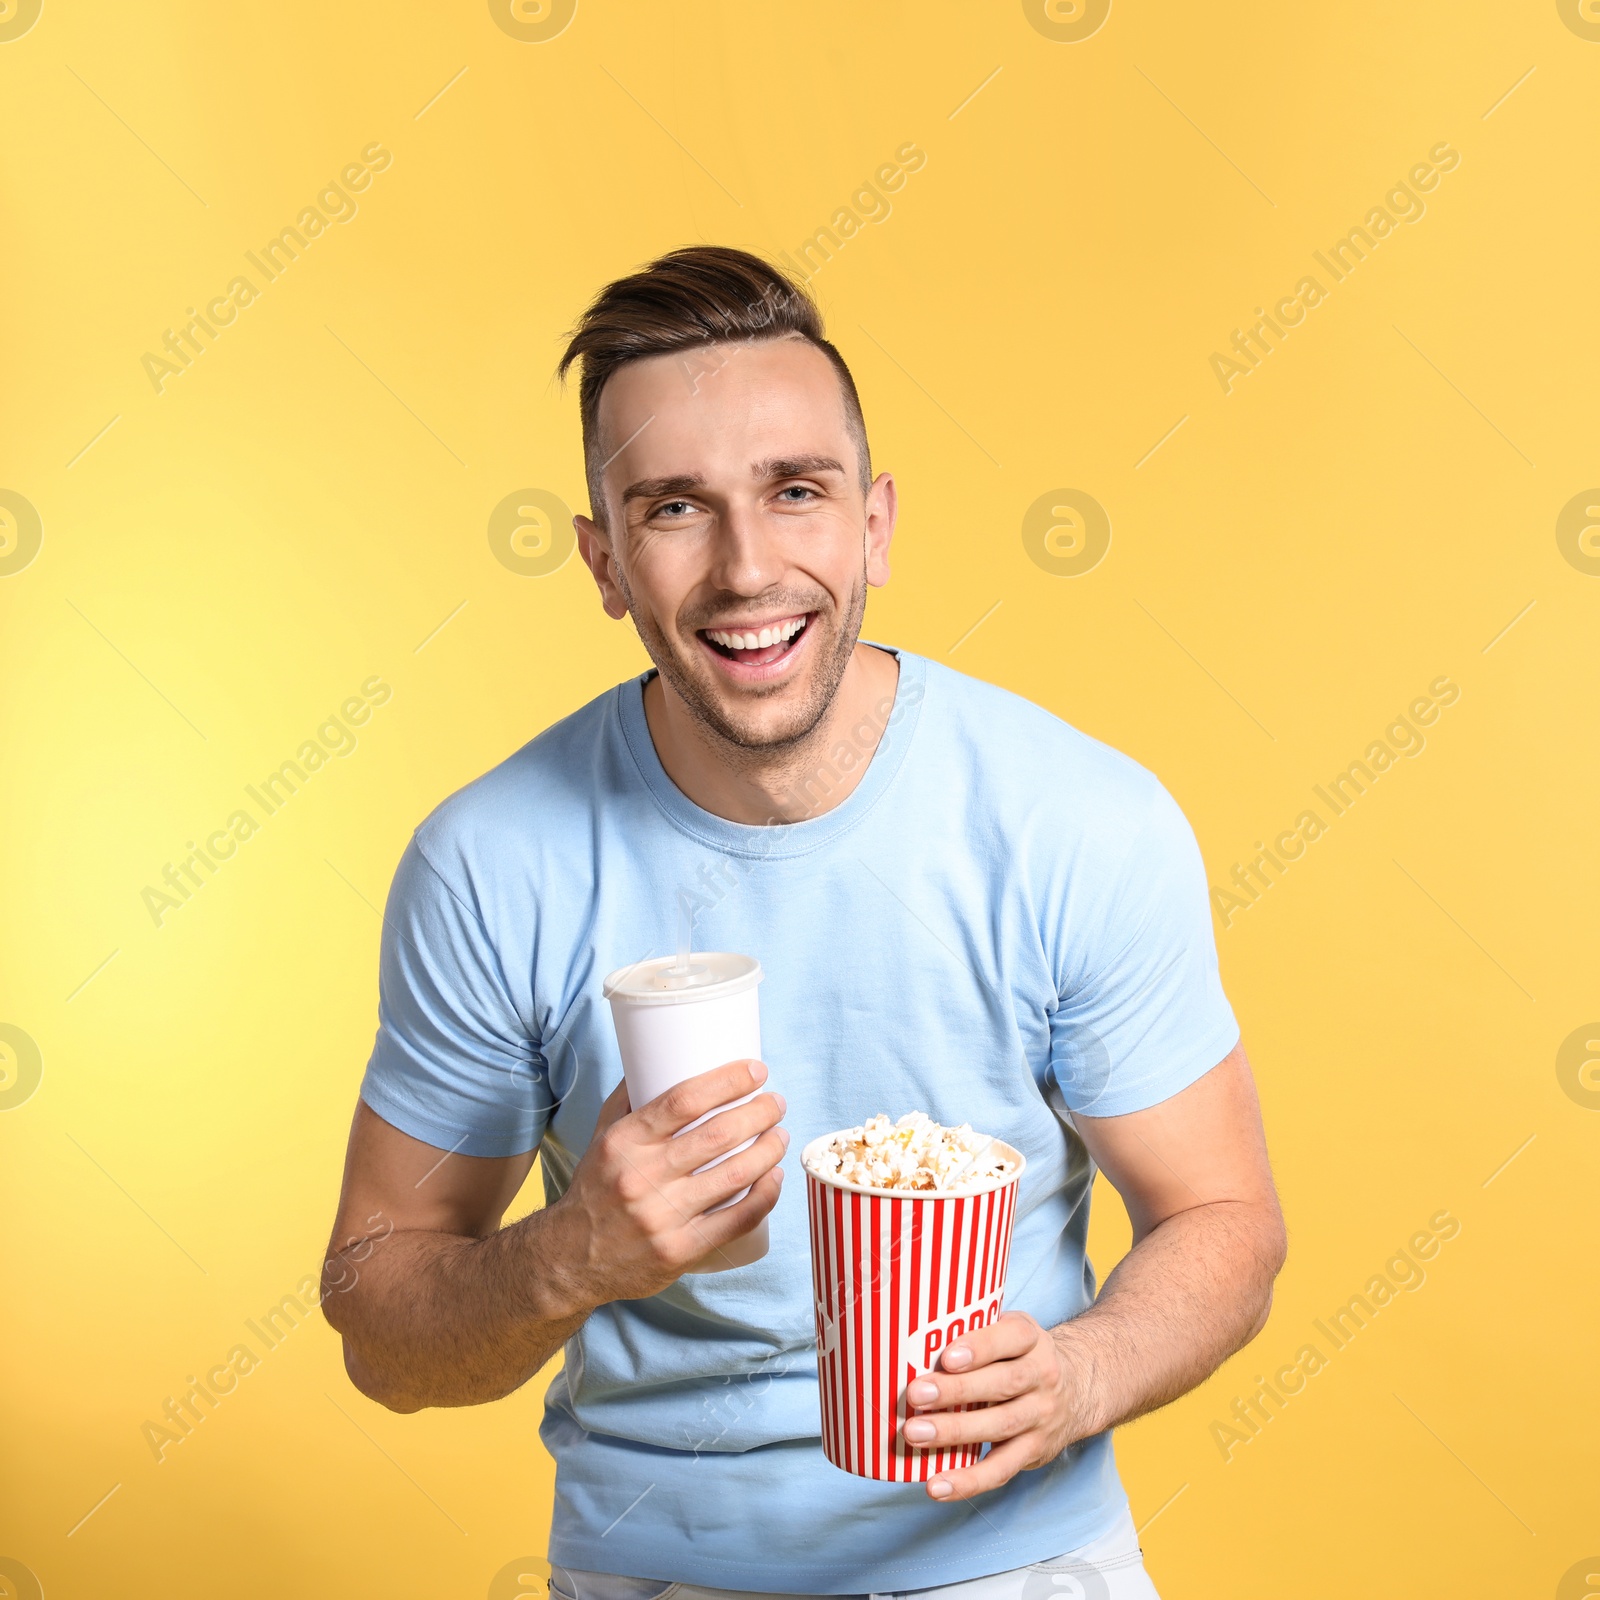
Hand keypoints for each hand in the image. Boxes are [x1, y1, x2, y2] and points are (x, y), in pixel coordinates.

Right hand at [546, 1059, 786, 1309]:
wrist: (570, 1259)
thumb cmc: (595, 1189)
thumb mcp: (600, 1136)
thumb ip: (629, 1099)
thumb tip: (657, 1055)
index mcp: (625, 1142)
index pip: (683, 1100)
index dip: (727, 1081)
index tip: (755, 1071)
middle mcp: (643, 1177)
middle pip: (717, 1135)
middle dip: (758, 1113)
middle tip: (775, 1103)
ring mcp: (663, 1216)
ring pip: (734, 1175)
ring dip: (768, 1150)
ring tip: (780, 1135)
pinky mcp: (681, 1250)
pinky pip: (737, 1220)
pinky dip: (765, 1196)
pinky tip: (775, 1177)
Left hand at [900, 1312, 1090, 1501]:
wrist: (1079, 1388)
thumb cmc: (1021, 1354)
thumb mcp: (1009, 1329)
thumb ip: (974, 1330)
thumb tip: (911, 1341)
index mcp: (1031, 1339)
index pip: (1011, 1338)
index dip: (980, 1347)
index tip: (947, 1356)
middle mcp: (1042, 1376)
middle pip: (1002, 1384)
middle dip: (957, 1390)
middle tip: (916, 1394)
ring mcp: (1041, 1416)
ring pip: (1000, 1425)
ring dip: (955, 1432)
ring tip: (915, 1434)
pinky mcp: (1034, 1451)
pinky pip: (1002, 1469)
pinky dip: (969, 1481)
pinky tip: (937, 1485)